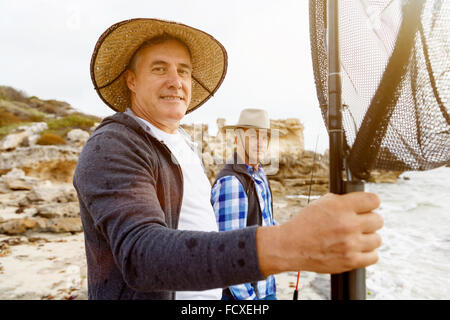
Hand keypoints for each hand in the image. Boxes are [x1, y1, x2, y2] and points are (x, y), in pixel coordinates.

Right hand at [256, 192, 382, 275]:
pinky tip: (356, 249)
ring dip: (368, 238)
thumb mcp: (322, 203)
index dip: (370, 204)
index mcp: (341, 206)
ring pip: (377, 239)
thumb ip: (344, 201)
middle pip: (378, 220)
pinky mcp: (350, 261)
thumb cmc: (306, 224)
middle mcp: (348, 224)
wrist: (291, 246)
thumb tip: (363, 201)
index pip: (374, 200)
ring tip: (354, 238)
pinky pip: (374, 256)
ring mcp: (350, 244)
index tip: (367, 208)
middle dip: (369, 221)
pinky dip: (367, 253)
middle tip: (358, 224)